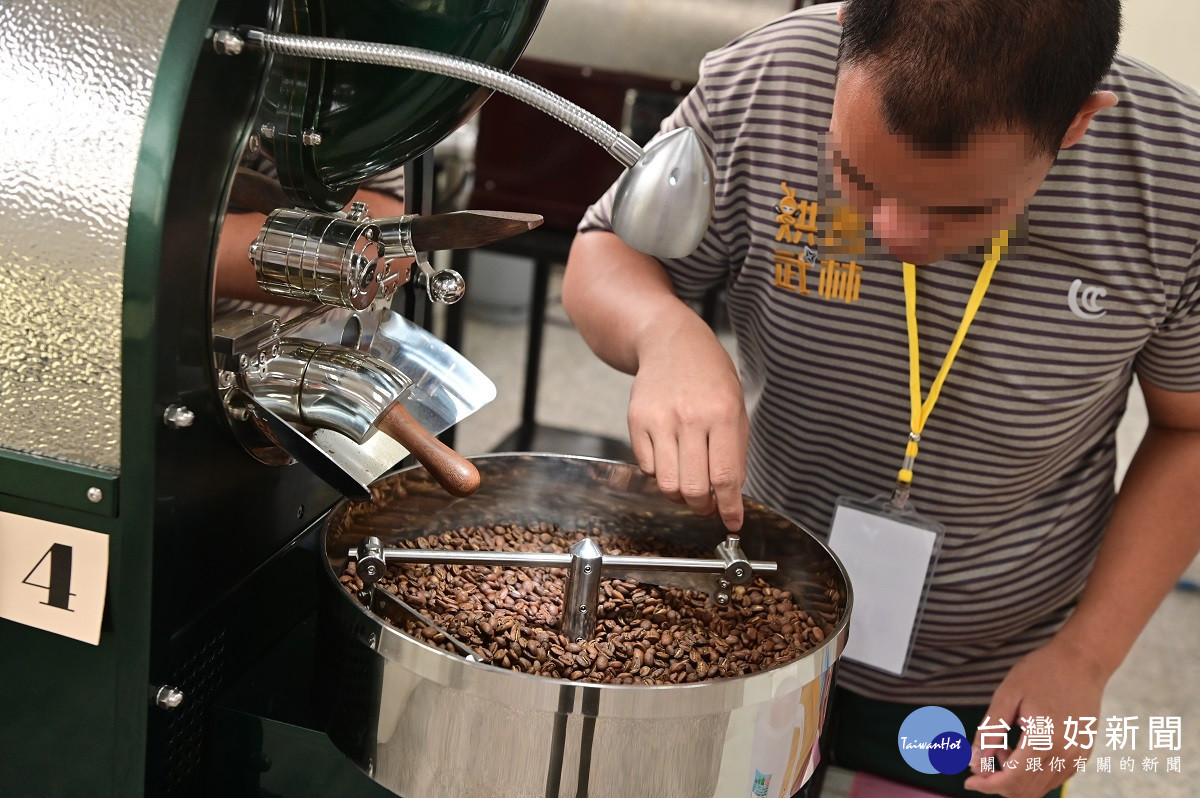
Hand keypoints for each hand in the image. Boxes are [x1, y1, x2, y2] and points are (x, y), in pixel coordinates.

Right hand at [628, 312, 748, 529]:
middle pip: (693, 488)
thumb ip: (735, 451)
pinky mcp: (636, 421)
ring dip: (680, 494)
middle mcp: (689, 418)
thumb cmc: (709, 376)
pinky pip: (646, 467)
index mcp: (722, 414)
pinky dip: (660, 473)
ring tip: (689, 484)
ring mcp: (659, 420)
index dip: (729, 507)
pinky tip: (671, 459)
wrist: (670, 342)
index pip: (725, 476)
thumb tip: (730, 494)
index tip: (732, 522)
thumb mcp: (736, 406)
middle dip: (702, 507)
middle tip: (708, 505)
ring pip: (666, 484)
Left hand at [964, 637, 1109, 796]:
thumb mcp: (1007, 695)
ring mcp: (1078, 757)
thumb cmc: (1041, 672)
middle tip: (983, 758)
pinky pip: (1053, 778)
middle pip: (1026, 790)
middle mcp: (1066, 755)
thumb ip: (990, 731)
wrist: (1082, 660)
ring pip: (1040, 787)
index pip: (1013, 780)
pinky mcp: (1082, 755)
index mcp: (1046, 740)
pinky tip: (1020, 748)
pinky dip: (1031, 773)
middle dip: (998, 782)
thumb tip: (974, 761)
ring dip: (1015, 778)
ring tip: (1003, 747)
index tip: (969, 780)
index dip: (987, 784)